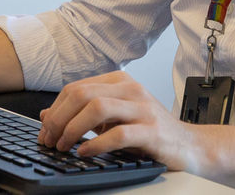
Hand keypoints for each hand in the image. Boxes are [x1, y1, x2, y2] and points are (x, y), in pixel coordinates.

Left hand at [37, 71, 201, 172]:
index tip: (44, 131)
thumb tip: (45, 116)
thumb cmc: (149, 131)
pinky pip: (118, 134)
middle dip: (59, 119)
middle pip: (82, 94)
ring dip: (73, 129)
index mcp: (119, 81)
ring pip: (97, 107)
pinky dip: (96, 144)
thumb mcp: (112, 119)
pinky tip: (84, 152)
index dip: (54, 110)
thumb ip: (82, 115)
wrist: (189, 145)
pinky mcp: (152, 131)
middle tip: (50, 140)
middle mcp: (130, 89)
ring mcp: (142, 108)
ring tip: (64, 146)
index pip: (75, 88)